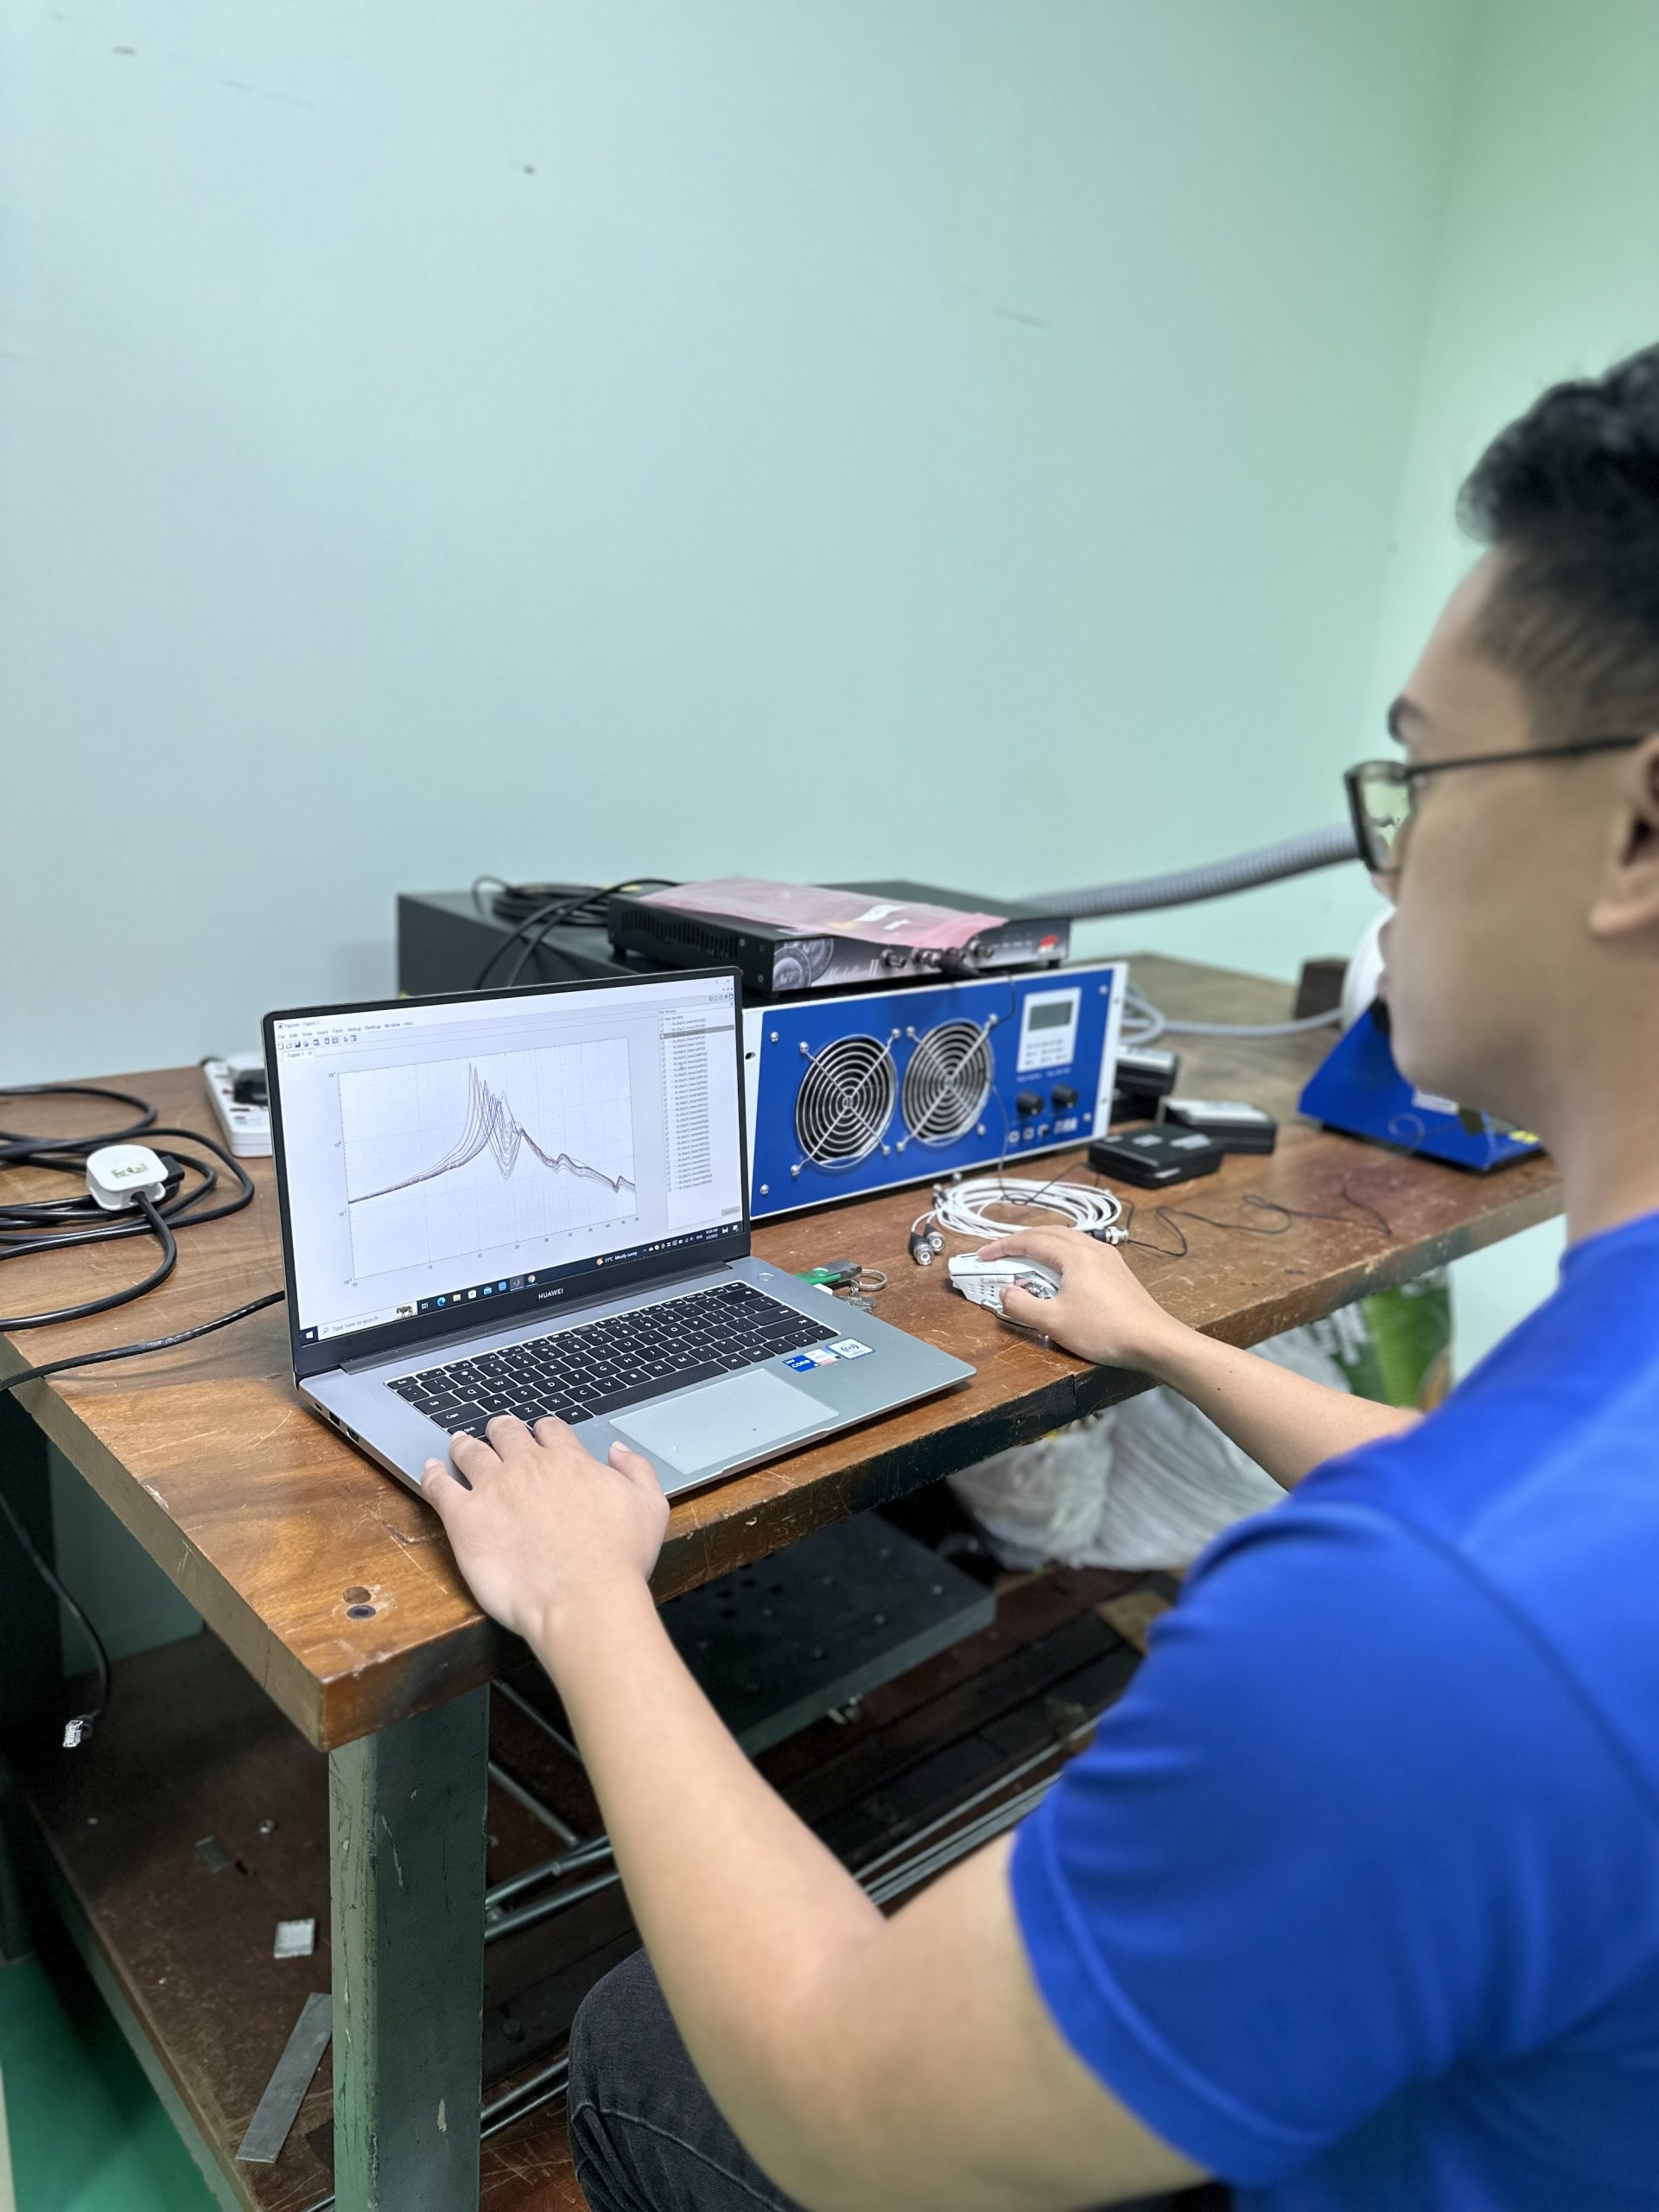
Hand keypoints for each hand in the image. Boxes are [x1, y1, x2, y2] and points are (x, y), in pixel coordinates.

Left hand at [421, 1416, 668, 1652]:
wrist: (583, 1597)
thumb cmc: (620, 1559)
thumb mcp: (650, 1506)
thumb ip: (636, 1470)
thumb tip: (618, 1450)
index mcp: (569, 1461)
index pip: (550, 1430)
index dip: (543, 1431)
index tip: (539, 1436)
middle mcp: (527, 1466)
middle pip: (506, 1433)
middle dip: (501, 1430)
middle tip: (495, 1434)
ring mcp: (492, 1489)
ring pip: (470, 1452)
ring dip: (464, 1444)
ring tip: (458, 1444)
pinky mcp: (464, 1518)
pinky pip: (439, 1486)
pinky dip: (432, 1474)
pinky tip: (430, 1470)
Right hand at [976, 1228, 1189, 1371]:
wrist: (1153, 1341)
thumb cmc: (1105, 1330)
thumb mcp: (1053, 1322)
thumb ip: (1022, 1306)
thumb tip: (1005, 1292)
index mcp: (1074, 1255)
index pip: (1030, 1240)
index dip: (1002, 1246)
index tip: (983, 1256)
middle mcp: (1092, 1248)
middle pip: (1049, 1232)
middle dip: (1021, 1240)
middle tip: (1001, 1253)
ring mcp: (1108, 1258)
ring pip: (1068, 1239)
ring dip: (1042, 1245)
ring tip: (1026, 1259)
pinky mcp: (1117, 1271)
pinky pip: (1082, 1251)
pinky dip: (1061, 1254)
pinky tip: (1059, 1272)